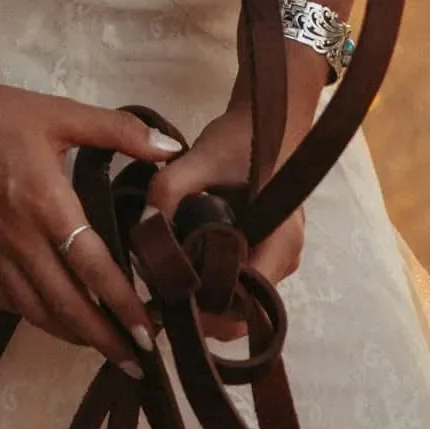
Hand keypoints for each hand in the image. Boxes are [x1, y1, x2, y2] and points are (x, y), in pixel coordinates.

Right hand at [0, 67, 177, 364]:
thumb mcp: (60, 114)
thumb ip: (118, 130)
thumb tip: (170, 148)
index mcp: (46, 205)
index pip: (93, 270)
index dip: (124, 307)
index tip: (150, 335)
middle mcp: (20, 240)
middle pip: (68, 308)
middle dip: (105, 340)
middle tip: (138, 361)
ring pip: (38, 313)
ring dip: (74, 336)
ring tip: (104, 346)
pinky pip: (10, 302)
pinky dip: (38, 318)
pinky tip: (56, 318)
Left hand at [148, 44, 329, 327]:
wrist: (269, 117)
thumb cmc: (245, 137)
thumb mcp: (205, 156)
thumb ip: (171, 187)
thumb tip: (143, 225)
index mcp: (281, 240)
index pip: (250, 304)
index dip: (209, 310)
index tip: (170, 299)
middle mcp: (285, 258)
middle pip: (244, 310)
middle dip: (202, 311)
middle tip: (158, 297)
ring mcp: (277, 258)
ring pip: (241, 301)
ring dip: (205, 300)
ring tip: (164, 285)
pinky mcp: (265, 251)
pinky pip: (239, 283)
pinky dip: (212, 285)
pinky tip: (181, 272)